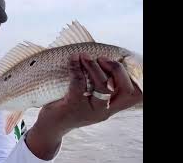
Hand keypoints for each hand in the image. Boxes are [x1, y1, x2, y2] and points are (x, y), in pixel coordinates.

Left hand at [25, 53, 142, 159]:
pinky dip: (76, 68)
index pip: (134, 95)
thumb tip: (103, 58)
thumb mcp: (89, 100)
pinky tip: (73, 60)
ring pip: (103, 86)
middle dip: (117, 69)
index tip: (116, 62)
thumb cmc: (69, 108)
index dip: (130, 76)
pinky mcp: (73, 106)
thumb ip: (98, 87)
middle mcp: (103, 111)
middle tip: (101, 58)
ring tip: (84, 56)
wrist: (50, 126)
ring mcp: (90, 111)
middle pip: (125, 91)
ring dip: (94, 67)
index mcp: (110, 108)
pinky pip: (79, 83)